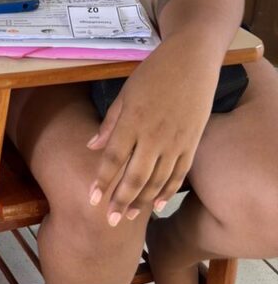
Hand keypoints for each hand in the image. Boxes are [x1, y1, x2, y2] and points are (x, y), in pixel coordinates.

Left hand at [86, 49, 216, 224]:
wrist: (191, 61)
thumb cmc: (153, 73)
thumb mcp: (125, 93)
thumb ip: (110, 123)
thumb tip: (91, 147)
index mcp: (133, 121)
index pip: (114, 159)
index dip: (102, 181)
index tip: (92, 200)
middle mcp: (153, 135)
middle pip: (135, 176)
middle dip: (120, 200)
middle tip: (109, 221)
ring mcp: (175, 141)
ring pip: (157, 180)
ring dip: (141, 201)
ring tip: (127, 216)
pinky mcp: (192, 143)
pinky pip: (179, 174)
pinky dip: (168, 191)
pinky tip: (158, 205)